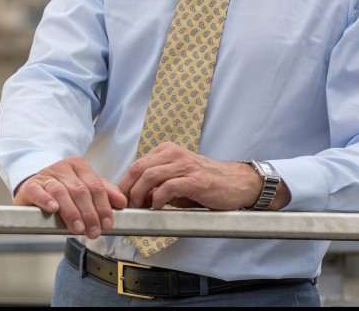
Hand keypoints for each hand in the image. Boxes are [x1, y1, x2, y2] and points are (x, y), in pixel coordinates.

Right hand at [13, 156, 127, 238]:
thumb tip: (122, 202)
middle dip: (89, 214)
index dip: (103, 206)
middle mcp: (63, 168)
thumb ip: (104, 193)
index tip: (107, 224)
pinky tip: (53, 208)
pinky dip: (46, 199)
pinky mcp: (30, 185)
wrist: (34, 187)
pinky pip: (38, 191)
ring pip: (61, 192)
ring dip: (71, 212)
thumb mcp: (85, 188)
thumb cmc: (63, 191)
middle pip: (80, 190)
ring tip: (78, 228)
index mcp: (79, 166)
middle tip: (93, 232)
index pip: (96, 186)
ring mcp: (46, 175)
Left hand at [117, 142, 262, 210]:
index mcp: (167, 151)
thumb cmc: (207, 182)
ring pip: (150, 176)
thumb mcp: (178, 178)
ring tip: (139, 207)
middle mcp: (174, 154)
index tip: (121, 198)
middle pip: (139, 168)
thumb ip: (159, 185)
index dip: (125, 182)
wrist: (237, 183)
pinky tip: (157, 206)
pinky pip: (168, 187)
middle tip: (126, 205)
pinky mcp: (195, 179)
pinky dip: (158, 198)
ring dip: (140, 194)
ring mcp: (184, 166)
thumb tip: (140, 198)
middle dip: (127, 188)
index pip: (137, 164)